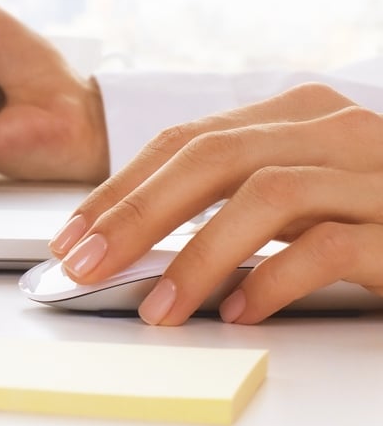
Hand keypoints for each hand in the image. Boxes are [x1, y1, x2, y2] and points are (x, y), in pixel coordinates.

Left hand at [49, 82, 382, 324]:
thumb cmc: (375, 212)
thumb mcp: (297, 192)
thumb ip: (232, 200)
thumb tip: (131, 240)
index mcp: (296, 114)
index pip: (185, 141)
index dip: (121, 188)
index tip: (73, 234)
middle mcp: (334, 129)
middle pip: (212, 157)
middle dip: (137, 214)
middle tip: (86, 265)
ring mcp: (376, 173)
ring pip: (268, 196)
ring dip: (198, 255)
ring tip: (159, 307)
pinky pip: (333, 244)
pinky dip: (278, 278)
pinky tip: (243, 310)